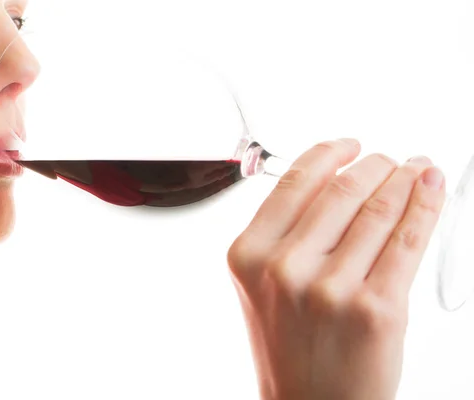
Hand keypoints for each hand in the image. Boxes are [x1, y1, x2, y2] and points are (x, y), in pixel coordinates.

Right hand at [227, 138, 444, 399]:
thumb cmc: (288, 347)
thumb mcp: (263, 285)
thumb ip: (286, 232)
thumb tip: (336, 181)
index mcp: (249, 255)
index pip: (296, 181)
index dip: (330, 152)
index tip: (348, 145)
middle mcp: (284, 268)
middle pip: (343, 189)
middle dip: (376, 164)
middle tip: (389, 161)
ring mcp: (331, 289)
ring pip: (379, 208)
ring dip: (406, 179)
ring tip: (416, 171)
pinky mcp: (376, 309)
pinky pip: (408, 240)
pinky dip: (426, 206)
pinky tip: (431, 190)